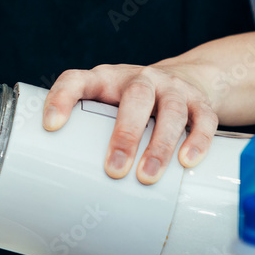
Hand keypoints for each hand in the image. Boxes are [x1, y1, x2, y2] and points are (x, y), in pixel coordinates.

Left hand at [42, 64, 215, 183]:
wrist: (183, 77)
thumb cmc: (127, 102)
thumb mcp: (103, 104)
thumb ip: (83, 128)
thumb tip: (59, 176)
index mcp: (104, 79)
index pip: (76, 80)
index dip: (61, 99)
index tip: (51, 126)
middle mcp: (139, 78)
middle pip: (135, 98)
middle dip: (124, 135)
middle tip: (114, 169)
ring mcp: (172, 88)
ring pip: (171, 111)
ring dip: (159, 145)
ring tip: (147, 176)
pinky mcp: (200, 102)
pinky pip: (203, 119)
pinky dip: (197, 141)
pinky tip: (187, 161)